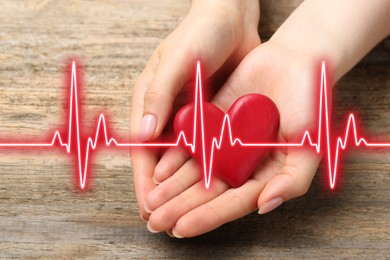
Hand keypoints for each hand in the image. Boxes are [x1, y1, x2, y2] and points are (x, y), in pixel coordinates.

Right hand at [130, 0, 259, 220]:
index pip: (142, 148)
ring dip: (186, 185)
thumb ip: (160, 95)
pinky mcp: (213, 117)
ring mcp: (191, 117)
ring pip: (186, 159)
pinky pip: (209, 147)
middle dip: (163, 190)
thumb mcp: (177, 61)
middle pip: (162, 160)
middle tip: (165, 219)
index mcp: (150, 100)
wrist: (233, 19)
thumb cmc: (200, 33)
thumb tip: (144, 134)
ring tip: (191, 210)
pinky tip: (214, 186)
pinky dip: (209, 167)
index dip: (144, 178)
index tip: (148, 205)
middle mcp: (168, 113)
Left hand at [145, 41, 323, 236]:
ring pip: (197, 171)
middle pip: (210, 191)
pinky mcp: (213, 124)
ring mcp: (227, 144)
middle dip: (183, 207)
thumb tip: (265, 206)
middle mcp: (243, 164)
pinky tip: (158, 170)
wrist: (294, 61)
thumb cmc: (309, 104)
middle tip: (158, 222)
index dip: (209, 216)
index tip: (182, 228)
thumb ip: (293, 179)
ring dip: (173, 187)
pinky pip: (192, 142)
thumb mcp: (309, 145)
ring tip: (151, 202)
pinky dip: (176, 156)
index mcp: (266, 175)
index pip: (234, 202)